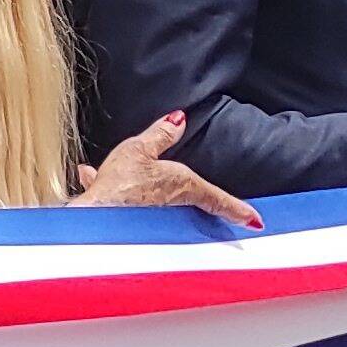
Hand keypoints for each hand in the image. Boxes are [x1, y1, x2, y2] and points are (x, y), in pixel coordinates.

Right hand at [78, 111, 258, 230]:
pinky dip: (116, 195)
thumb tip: (178, 120)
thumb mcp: (140, 148)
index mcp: (182, 186)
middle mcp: (172, 207)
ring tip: (132, 182)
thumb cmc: (119, 187)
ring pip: (157, 205)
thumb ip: (161, 135)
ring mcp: (153, 220)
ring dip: (148, 194)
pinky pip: (128, 208)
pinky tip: (92, 179)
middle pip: (190, 204)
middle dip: (191, 201)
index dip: (237, 209)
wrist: (93, 219)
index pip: (218, 198)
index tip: (254, 221)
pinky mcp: (131, 227)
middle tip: (212, 209)